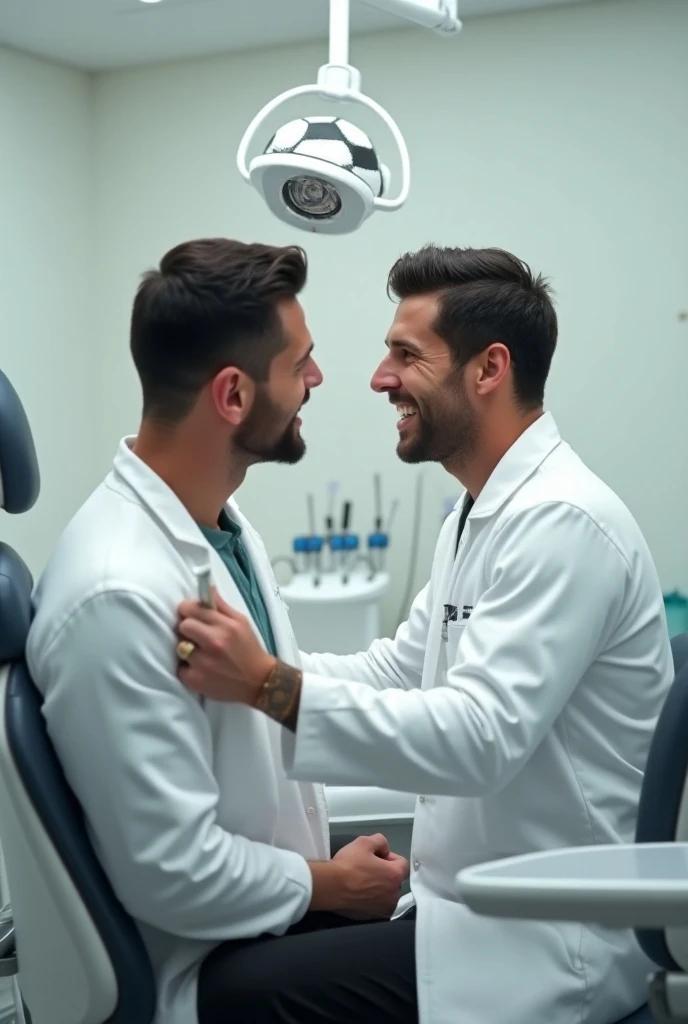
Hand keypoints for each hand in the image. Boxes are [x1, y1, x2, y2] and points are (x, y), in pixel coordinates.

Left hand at [177, 588, 273, 703]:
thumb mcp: (241, 621)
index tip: (191, 614)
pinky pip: (180, 668)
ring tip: (199, 652)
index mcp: (224, 626)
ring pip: (179, 647)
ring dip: (187, 649)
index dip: (188, 610)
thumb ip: (222, 605)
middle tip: (196, 634)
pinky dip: (188, 668)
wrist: (258, 681)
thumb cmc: (248, 648)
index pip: (191, 609)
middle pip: (183, 626)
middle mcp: (213, 643)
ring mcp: (203, 663)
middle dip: (187, 628)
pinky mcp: (196, 680)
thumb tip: (207, 588)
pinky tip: (200, 668)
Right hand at [310, 834, 408, 919]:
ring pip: (387, 894)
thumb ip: (380, 841)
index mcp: (395, 876)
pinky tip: (358, 893)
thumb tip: (384, 849)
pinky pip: (377, 905)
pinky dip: (371, 899)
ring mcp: (384, 909)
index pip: (403, 863)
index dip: (389, 857)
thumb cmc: (348, 865)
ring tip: (362, 881)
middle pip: (395, 879)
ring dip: (379, 887)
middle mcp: (394, 895)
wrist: (331, 887)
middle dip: (385, 872)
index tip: (375, 856)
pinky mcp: (373, 918)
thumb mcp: (364, 842)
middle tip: (367, 867)